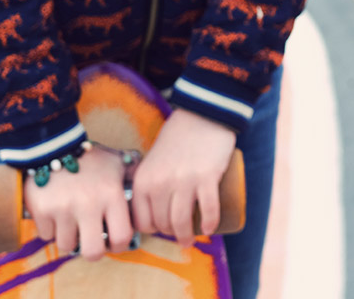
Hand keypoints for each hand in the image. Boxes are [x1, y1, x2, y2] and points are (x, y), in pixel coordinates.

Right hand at [23, 146, 129, 258]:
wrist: (53, 143)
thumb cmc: (90, 158)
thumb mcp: (117, 162)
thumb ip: (133, 176)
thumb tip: (148, 191)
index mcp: (112, 195)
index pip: (122, 238)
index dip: (118, 245)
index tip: (113, 240)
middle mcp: (89, 204)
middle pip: (92, 253)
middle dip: (92, 250)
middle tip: (89, 238)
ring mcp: (63, 209)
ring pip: (66, 245)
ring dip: (68, 236)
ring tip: (71, 220)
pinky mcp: (41, 210)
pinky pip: (46, 235)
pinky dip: (50, 228)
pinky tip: (54, 211)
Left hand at [131, 108, 237, 248]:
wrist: (202, 114)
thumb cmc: (177, 138)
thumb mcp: (152, 161)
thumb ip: (149, 182)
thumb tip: (152, 211)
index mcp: (143, 181)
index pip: (143, 222)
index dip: (154, 230)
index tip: (163, 230)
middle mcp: (160, 184)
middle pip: (163, 224)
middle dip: (172, 234)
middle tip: (181, 234)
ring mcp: (184, 181)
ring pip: (182, 223)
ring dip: (187, 236)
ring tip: (192, 238)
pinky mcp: (207, 177)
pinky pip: (207, 211)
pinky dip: (209, 224)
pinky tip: (210, 229)